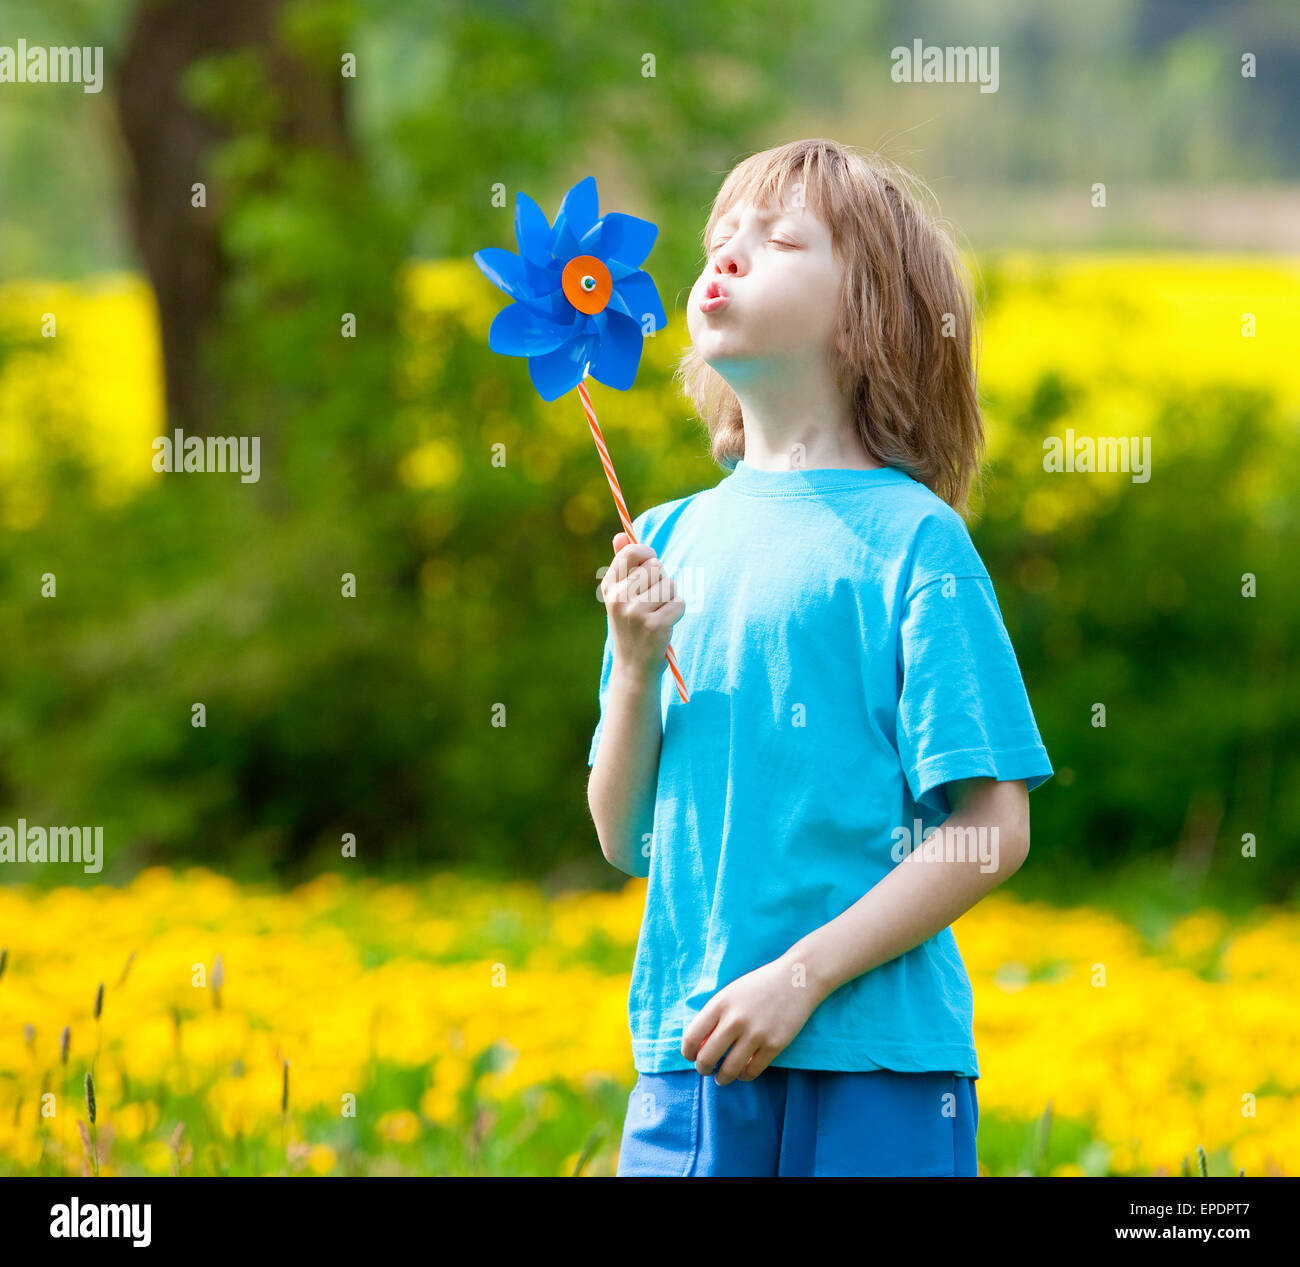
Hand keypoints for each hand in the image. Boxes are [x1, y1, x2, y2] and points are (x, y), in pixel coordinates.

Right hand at [601, 531, 683, 678]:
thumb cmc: (632, 625)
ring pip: (670, 584)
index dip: (647, 554)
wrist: (634, 667)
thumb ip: (623, 565)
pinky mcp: (655, 626)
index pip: (631, 552)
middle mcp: (619, 598)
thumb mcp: (622, 595)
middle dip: (662, 580)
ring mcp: (636, 613)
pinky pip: (679, 603)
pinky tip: (666, 625)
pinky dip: (677, 612)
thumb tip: (620, 535)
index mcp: (609, 587)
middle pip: (656, 567)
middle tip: (652, 601)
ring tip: (659, 613)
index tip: (651, 565)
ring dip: (671, 597)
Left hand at [681, 955, 821, 1084]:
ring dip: (722, 1078)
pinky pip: (752, 1072)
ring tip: (722, 1077)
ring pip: (728, 1070)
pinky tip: (743, 1072)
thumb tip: (700, 1047)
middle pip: (707, 1058)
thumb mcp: (731, 994)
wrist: (796, 978)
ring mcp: (755, 1033)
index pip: (692, 1037)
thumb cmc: (759, 986)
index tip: (691, 1056)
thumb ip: (715, 1016)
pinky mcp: (775, 1045)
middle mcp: (735, 1020)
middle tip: (706, 1070)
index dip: (688, 1052)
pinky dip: (744, 1076)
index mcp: (720, 1004)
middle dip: (703, 1068)